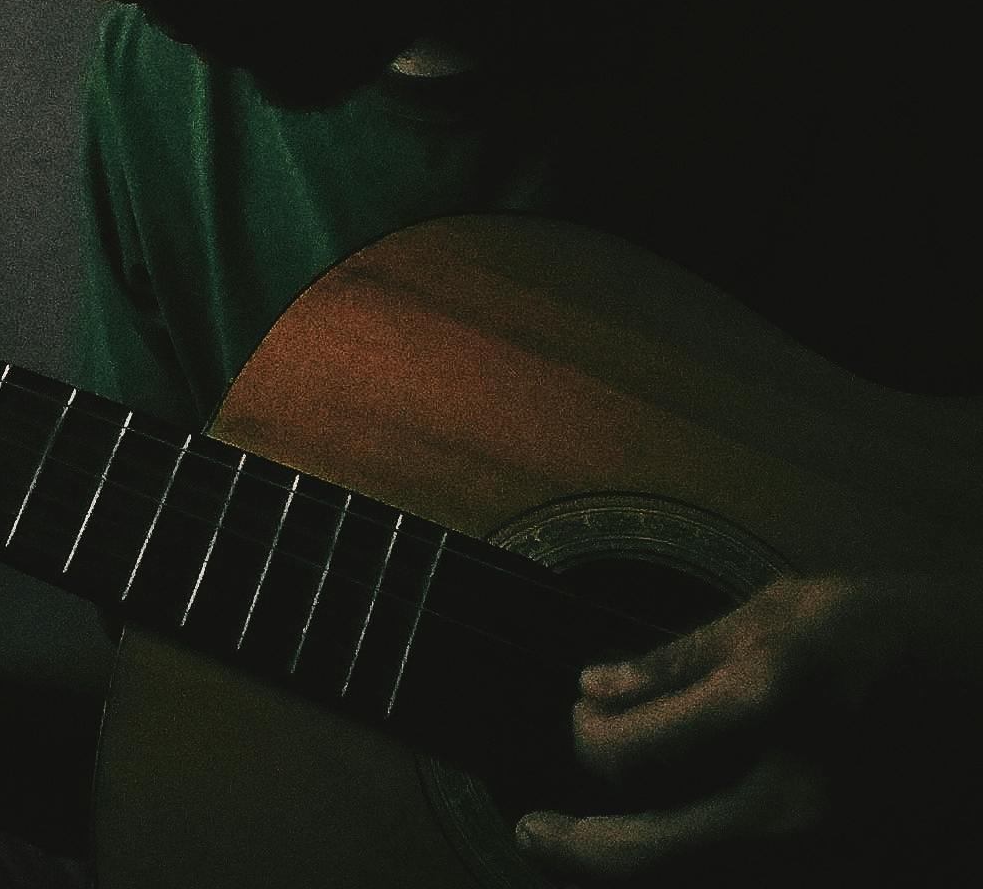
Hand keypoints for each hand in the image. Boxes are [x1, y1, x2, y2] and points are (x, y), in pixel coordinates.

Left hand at [517, 568, 982, 875]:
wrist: (978, 680)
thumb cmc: (878, 627)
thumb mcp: (776, 609)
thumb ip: (680, 658)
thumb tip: (598, 685)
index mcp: (766, 701)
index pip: (633, 750)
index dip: (587, 737)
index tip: (578, 714)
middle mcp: (789, 789)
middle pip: (656, 851)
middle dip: (579, 848)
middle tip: (531, 830)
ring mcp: (815, 841)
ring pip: (692, 877)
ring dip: (623, 865)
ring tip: (569, 845)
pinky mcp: (831, 860)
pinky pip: (735, 875)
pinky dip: (682, 864)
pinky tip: (650, 839)